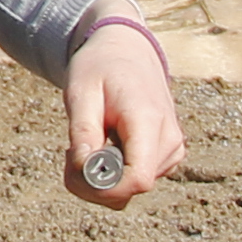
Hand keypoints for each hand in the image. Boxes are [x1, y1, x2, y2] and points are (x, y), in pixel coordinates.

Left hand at [59, 7, 183, 208]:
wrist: (127, 50)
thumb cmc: (100, 68)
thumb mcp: (81, 91)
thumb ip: (83, 131)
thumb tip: (85, 171)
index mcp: (149, 121)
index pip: (137, 180)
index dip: (102, 188)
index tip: (73, 169)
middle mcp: (169, 141)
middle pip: (129, 189)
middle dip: (90, 182)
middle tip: (69, 152)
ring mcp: (172, 150)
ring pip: (130, 191)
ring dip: (99, 178)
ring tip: (87, 141)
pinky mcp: (168, 156)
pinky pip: (134, 182)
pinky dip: (111, 174)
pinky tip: (103, 146)